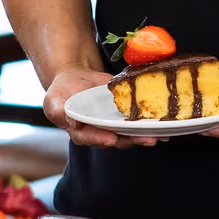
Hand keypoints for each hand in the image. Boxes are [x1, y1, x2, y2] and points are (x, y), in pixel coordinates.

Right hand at [43, 64, 157, 148]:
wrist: (75, 77)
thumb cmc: (62, 91)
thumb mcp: (53, 100)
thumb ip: (58, 112)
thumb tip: (71, 122)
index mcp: (81, 132)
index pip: (91, 138)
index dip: (101, 139)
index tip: (112, 138)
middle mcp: (100, 132)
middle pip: (116, 140)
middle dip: (132, 140)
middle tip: (146, 139)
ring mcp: (114, 125)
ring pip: (130, 134)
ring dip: (144, 136)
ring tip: (158, 135)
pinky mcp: (125, 116)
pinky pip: (138, 123)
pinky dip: (151, 126)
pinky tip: (165, 127)